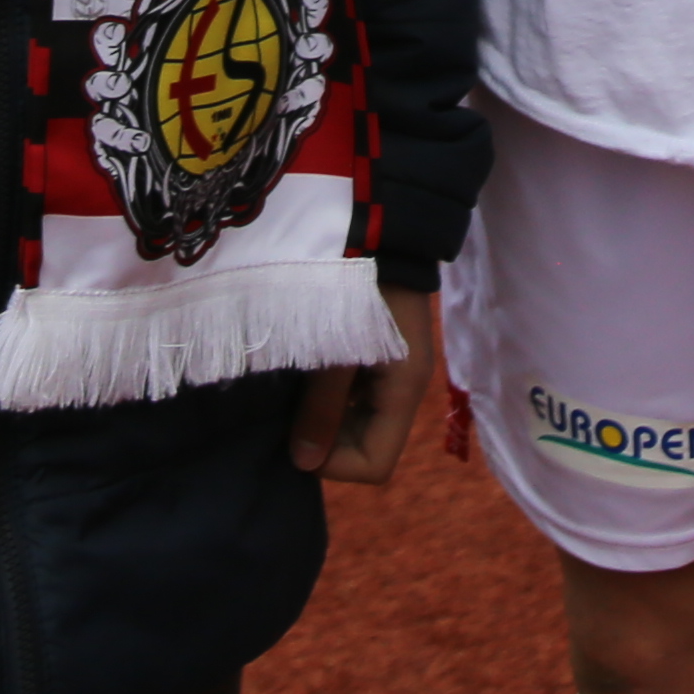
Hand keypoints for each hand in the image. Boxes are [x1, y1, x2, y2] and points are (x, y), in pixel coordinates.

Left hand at [286, 286, 439, 483]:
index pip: (374, 466)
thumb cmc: (359, 291)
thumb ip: (321, 409)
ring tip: (293, 391)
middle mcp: (402, 391)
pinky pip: (352, 393)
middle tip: (289, 414)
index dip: (335, 463)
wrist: (382, 227)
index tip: (299, 437)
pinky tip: (304, 371)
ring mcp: (390, 371)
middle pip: (365, 445)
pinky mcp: (376, 353)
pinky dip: (328, 393)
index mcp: (403, 395)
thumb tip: (303, 462)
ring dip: (324, 415)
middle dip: (326, 440)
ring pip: (356, 419)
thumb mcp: (337, 352)